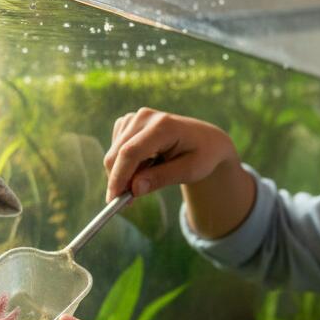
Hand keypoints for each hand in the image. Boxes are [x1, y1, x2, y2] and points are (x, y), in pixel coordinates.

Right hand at [104, 107, 238, 200]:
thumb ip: (161, 178)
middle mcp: (145, 117)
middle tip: (128, 202)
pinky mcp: (128, 123)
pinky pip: (115, 149)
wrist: (205, 139)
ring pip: (114, 153)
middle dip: (118, 180)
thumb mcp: (189, 171)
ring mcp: (135, 118)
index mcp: (164, 126)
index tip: (113, 199)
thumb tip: (134, 189)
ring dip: (122, 173)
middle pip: (118, 153)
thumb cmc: (202, 154)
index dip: (119, 176)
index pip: (131, 152)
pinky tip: (143, 166)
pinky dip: (123, 164)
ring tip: (147, 179)